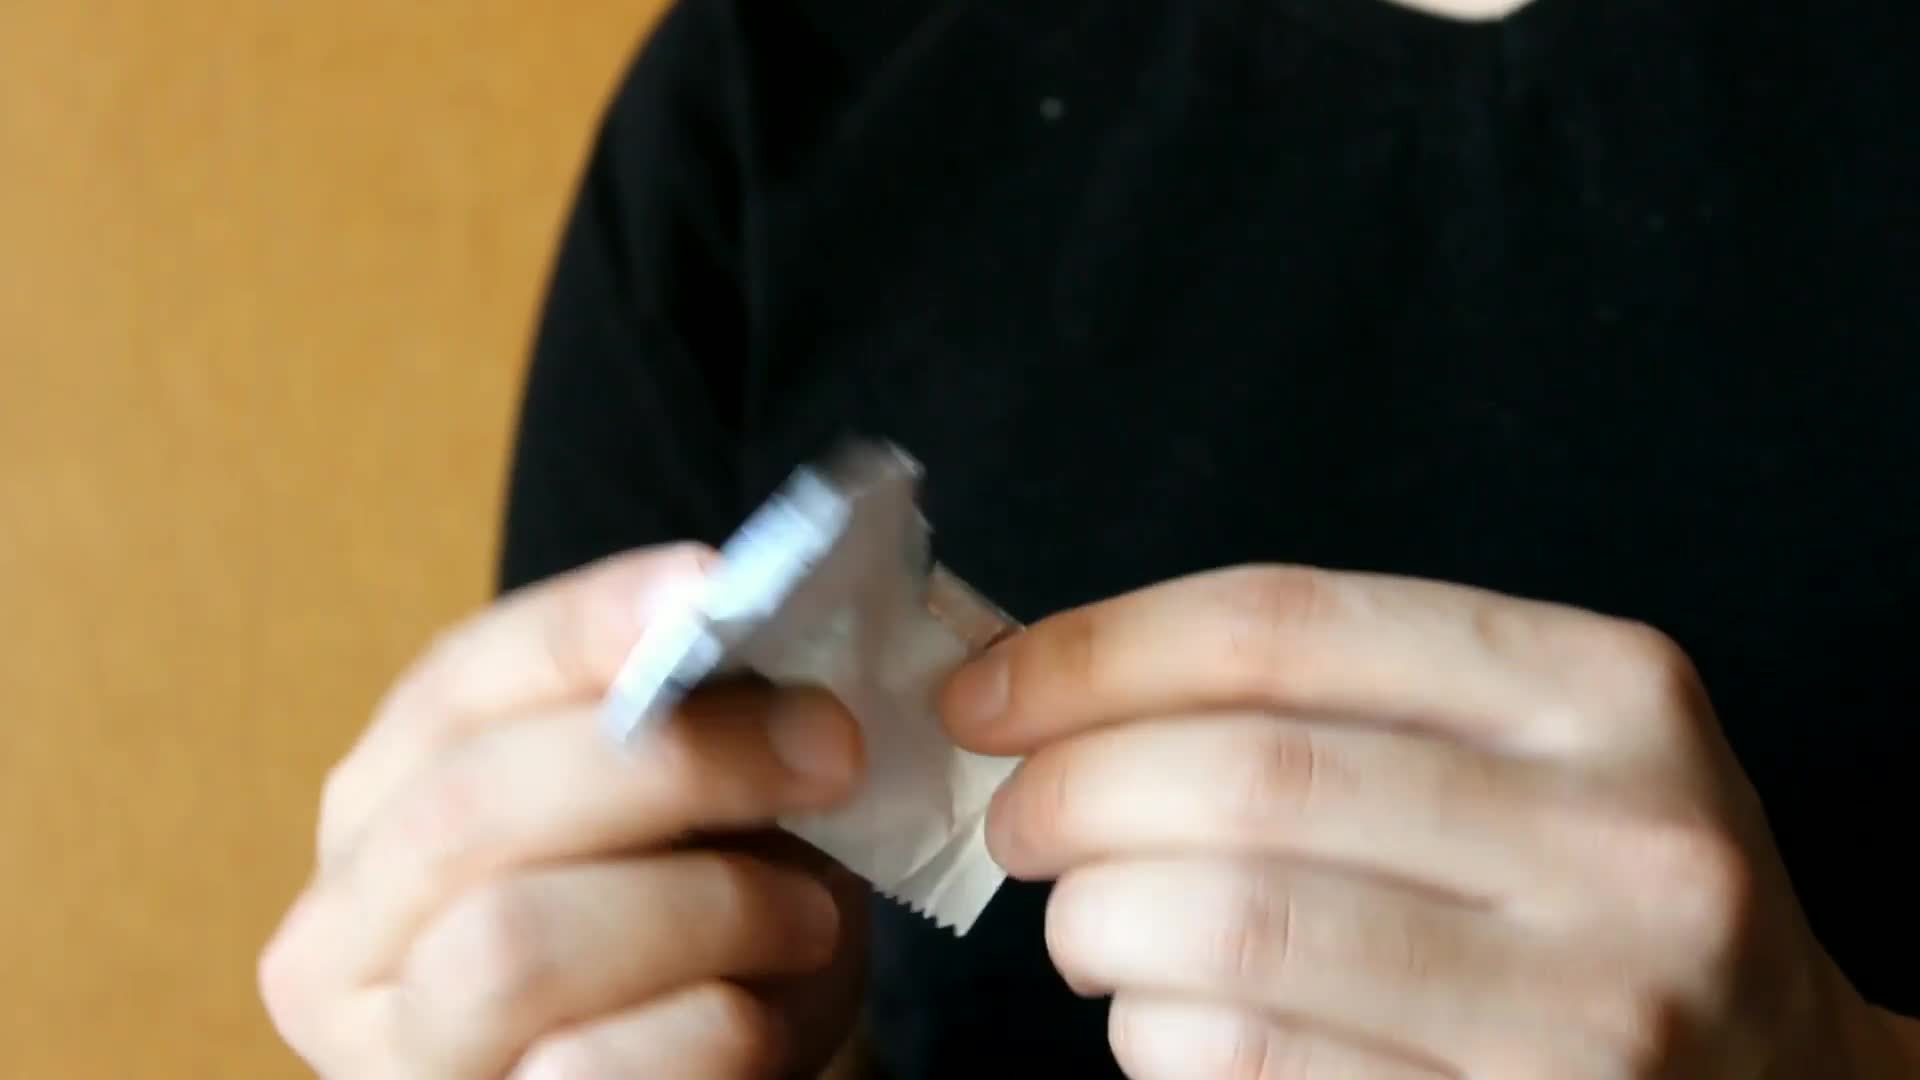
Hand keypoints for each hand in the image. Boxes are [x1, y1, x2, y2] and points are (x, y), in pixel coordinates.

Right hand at [259, 545, 868, 1078]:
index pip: (459, 680)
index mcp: (386, 801)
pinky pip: (591, 1070)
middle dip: (675, 760)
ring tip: (806, 915)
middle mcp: (345, 926)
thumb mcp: (698, 810)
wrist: (696, 1079)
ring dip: (706, 906)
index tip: (713, 590)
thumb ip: (694, 716)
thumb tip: (738, 619)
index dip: (587, 627)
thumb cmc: (696, 931)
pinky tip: (758, 1018)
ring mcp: (396, 1053)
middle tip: (832, 748)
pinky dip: (711, 1028)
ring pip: (515, 942)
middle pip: (473, 805)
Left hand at [942, 565, 1887, 1078]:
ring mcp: (1588, 1012)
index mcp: (1601, 688)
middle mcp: (1621, 841)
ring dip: (1100, 928)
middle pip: (1245, 782)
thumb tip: (1047, 690)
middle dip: (1072, 795)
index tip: (984, 693)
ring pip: (1233, 939)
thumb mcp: (1530, 745)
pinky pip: (1257, 1071)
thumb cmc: (1597, 887)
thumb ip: (1329, 699)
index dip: (1094, 655)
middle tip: (1020, 820)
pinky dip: (1158, 1039)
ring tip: (1091, 924)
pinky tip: (1163, 1021)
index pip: (1283, 628)